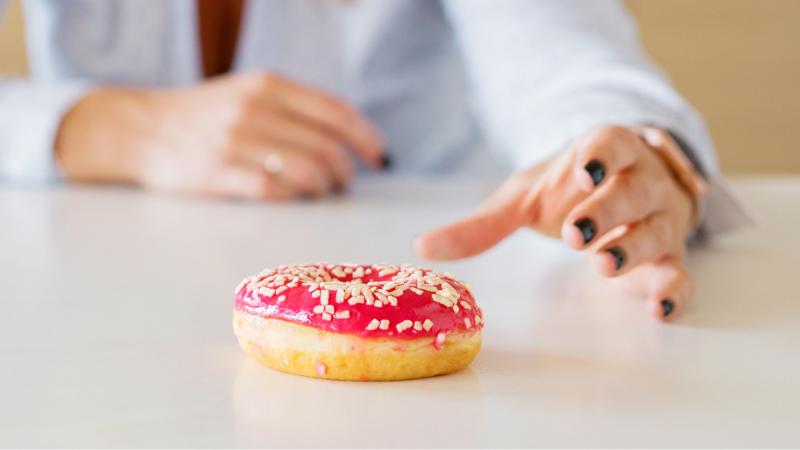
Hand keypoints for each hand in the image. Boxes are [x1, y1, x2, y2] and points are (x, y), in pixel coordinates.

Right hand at [55, 72, 384, 199]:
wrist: (140, 128)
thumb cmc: (205, 115)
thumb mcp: (249, 92)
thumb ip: (294, 108)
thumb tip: (347, 138)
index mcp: (269, 86)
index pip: (337, 112)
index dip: (366, 138)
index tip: (378, 158)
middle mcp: (255, 108)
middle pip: (327, 148)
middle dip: (344, 173)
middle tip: (341, 185)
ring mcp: (235, 140)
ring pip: (306, 173)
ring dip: (322, 190)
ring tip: (318, 194)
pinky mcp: (216, 172)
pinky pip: (272, 191)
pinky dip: (290, 199)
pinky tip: (289, 199)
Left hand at [414, 125, 701, 320]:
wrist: (621, 189)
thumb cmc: (569, 190)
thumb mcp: (524, 199)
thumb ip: (481, 224)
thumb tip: (421, 247)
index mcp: (605, 152)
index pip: (611, 143)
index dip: (601, 156)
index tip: (584, 173)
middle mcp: (640, 180)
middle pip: (632, 190)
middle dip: (605, 211)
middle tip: (574, 235)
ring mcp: (659, 217)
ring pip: (658, 228)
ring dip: (634, 246)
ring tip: (602, 264)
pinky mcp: (669, 255)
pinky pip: (680, 272)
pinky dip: (676, 290)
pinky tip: (661, 310)